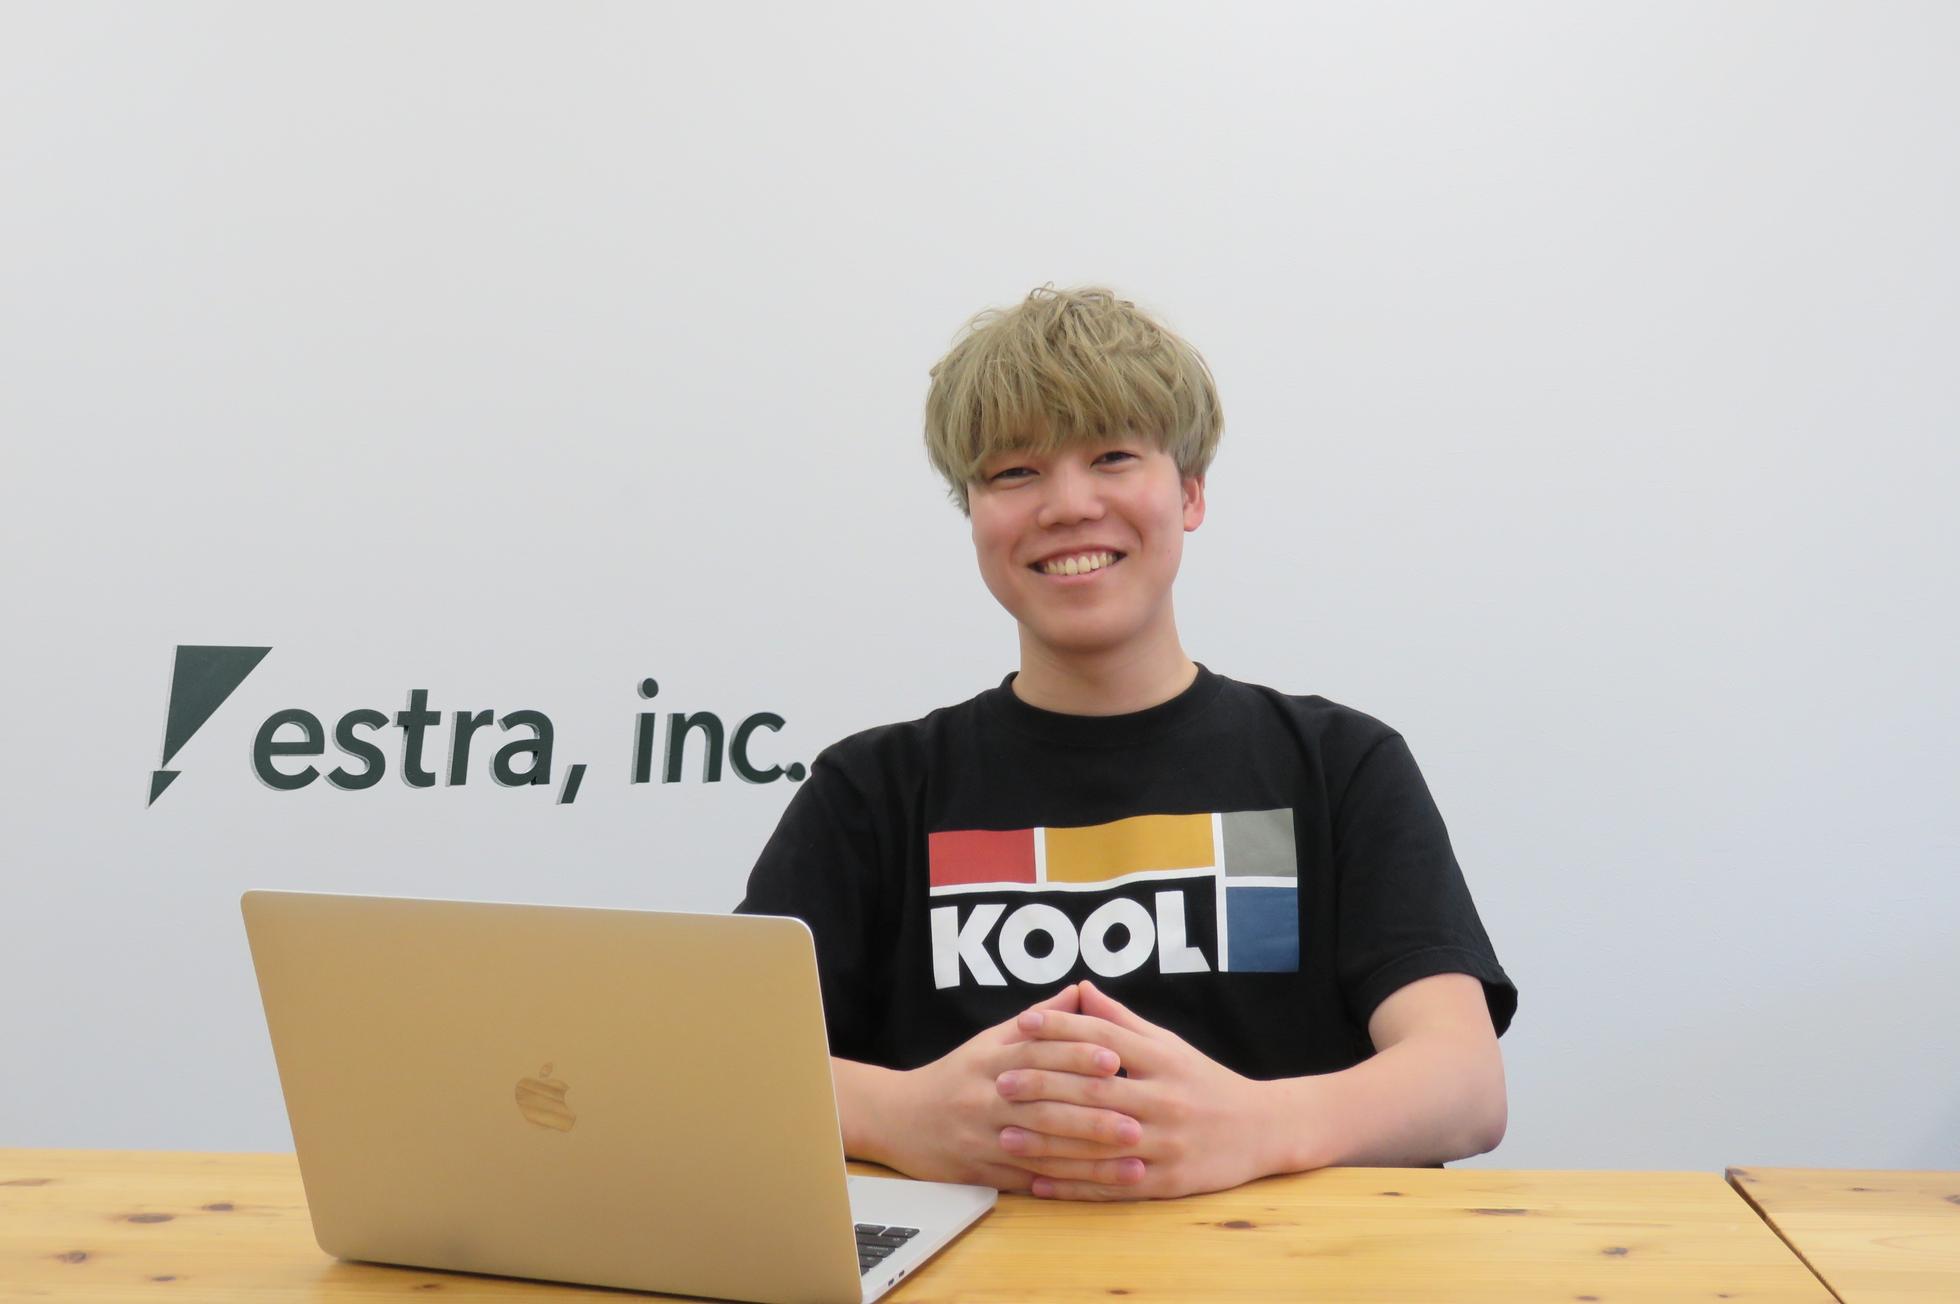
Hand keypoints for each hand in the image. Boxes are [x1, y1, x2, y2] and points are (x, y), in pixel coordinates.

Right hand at [867, 985, 1142, 1191]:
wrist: (898, 1118)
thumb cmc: (956, 1076)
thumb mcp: (989, 1040)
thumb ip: (1039, 1020)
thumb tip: (1082, 990)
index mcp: (989, 1060)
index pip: (1037, 1053)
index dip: (1076, 1054)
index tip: (1115, 1059)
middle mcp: (984, 1097)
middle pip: (1043, 1103)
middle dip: (1092, 1112)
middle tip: (1137, 1118)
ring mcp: (982, 1137)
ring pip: (1041, 1145)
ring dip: (1089, 1153)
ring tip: (1132, 1154)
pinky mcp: (982, 1170)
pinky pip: (1029, 1177)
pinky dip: (1067, 1181)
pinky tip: (1099, 1182)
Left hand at [1000, 980, 1276, 1199]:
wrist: (1262, 1129)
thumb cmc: (1204, 1080)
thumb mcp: (1168, 1044)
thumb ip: (1122, 1020)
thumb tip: (1080, 988)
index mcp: (1163, 1060)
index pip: (1104, 1038)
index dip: (1061, 1028)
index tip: (1021, 1024)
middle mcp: (1165, 1099)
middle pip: (1095, 1091)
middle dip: (1043, 1087)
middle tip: (1000, 1084)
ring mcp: (1166, 1144)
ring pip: (1098, 1143)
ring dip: (1048, 1143)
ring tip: (1006, 1137)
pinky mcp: (1168, 1183)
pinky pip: (1113, 1186)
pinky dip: (1073, 1186)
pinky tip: (1038, 1184)